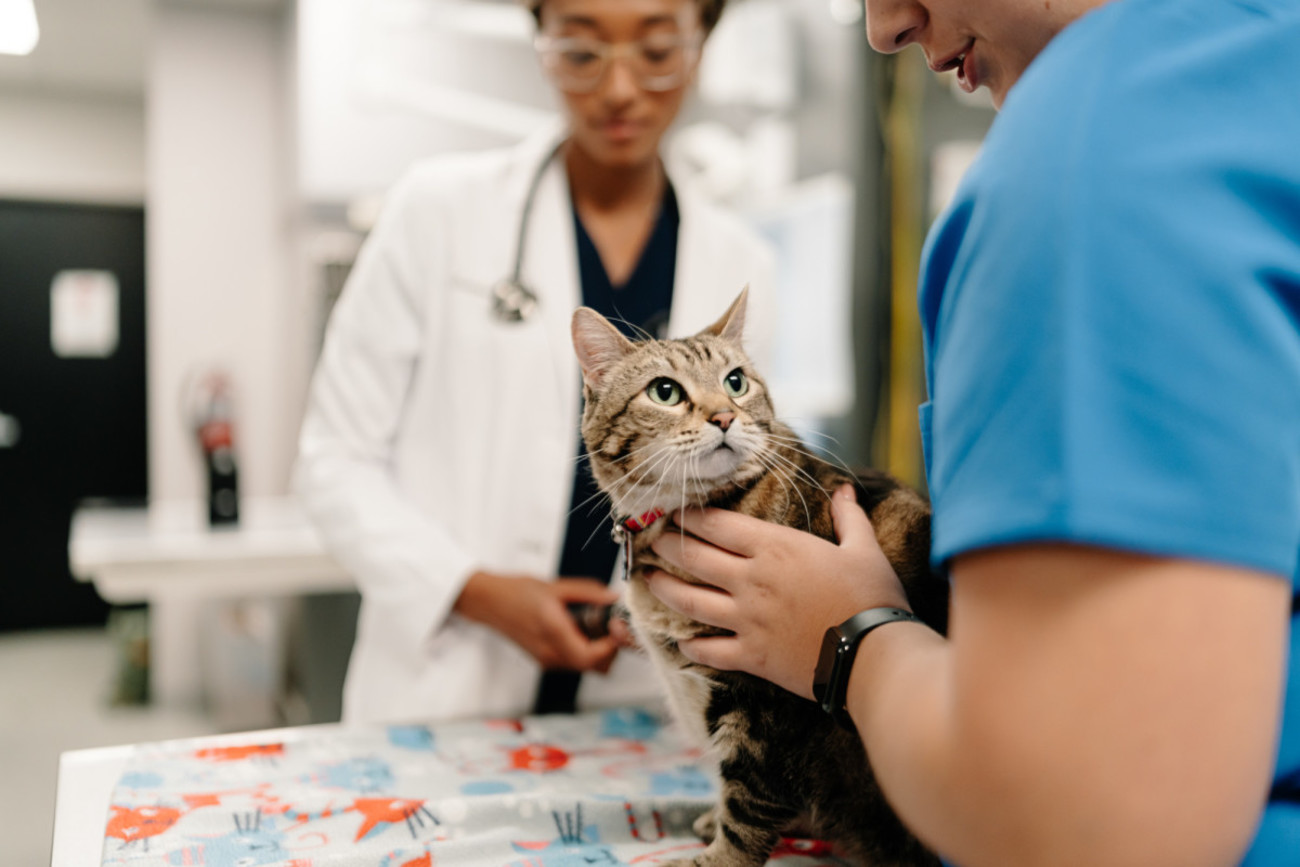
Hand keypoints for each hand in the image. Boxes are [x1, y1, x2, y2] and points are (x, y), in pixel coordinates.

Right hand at [454, 572, 621, 671]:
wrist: (488, 603)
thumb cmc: (516, 592)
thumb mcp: (556, 586)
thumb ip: (588, 592)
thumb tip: (613, 597)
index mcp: (553, 633)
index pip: (592, 656)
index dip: (612, 645)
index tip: (617, 625)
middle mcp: (550, 654)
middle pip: (595, 667)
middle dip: (610, 648)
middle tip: (611, 624)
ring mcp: (547, 661)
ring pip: (586, 667)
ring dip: (599, 651)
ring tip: (596, 625)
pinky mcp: (545, 660)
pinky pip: (574, 663)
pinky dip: (585, 650)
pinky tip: (581, 629)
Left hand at [646, 484, 909, 698]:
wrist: (872, 655)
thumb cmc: (871, 598)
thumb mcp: (864, 549)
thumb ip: (849, 518)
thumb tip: (845, 490)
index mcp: (774, 548)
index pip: (717, 525)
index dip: (690, 516)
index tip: (675, 512)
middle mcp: (751, 580)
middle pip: (693, 558)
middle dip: (666, 547)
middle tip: (651, 541)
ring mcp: (746, 619)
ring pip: (689, 602)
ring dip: (664, 589)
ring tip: (648, 581)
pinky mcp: (751, 656)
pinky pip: (709, 650)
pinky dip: (691, 646)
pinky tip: (681, 643)